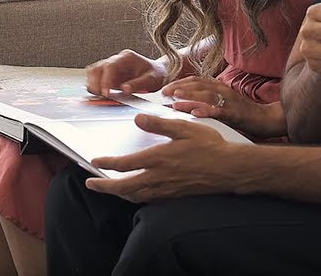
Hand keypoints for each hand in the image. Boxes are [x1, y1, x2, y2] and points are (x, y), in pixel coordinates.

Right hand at [85, 49, 165, 95]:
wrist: (159, 73)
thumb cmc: (156, 74)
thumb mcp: (151, 80)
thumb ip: (138, 84)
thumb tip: (124, 89)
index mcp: (126, 57)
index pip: (110, 66)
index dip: (106, 80)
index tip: (106, 92)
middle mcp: (116, 60)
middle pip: (97, 68)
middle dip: (96, 82)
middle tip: (100, 96)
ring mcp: (111, 67)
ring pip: (94, 72)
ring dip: (93, 84)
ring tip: (99, 96)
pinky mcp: (109, 76)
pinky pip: (96, 79)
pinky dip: (95, 86)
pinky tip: (100, 95)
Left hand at [85, 114, 245, 201]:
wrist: (230, 169)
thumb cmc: (209, 146)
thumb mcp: (184, 128)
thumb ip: (159, 125)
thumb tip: (137, 119)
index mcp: (158, 158)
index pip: (125, 164)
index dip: (106, 164)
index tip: (94, 161)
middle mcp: (158, 177)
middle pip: (124, 187)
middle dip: (104, 187)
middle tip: (91, 184)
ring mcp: (166, 189)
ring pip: (135, 196)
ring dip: (119, 193)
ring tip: (110, 189)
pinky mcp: (174, 196)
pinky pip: (149, 200)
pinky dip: (136, 198)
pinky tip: (136, 193)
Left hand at [161, 77, 284, 139]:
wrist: (266, 119)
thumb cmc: (242, 113)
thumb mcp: (223, 102)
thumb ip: (207, 100)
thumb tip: (185, 103)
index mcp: (218, 87)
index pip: (195, 81)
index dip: (179, 83)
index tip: (165, 88)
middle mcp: (223, 90)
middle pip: (198, 85)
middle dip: (179, 87)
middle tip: (164, 92)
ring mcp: (229, 101)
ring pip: (206, 96)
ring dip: (189, 96)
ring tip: (175, 99)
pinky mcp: (235, 113)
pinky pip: (219, 111)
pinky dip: (207, 111)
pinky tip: (196, 114)